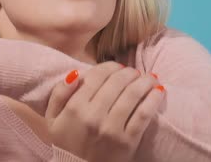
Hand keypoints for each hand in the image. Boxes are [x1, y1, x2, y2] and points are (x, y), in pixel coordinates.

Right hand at [45, 62, 164, 161]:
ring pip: (133, 94)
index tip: (118, 67)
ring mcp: (111, 129)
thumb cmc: (68, 144)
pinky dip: (153, 99)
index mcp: (75, 108)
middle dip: (129, 72)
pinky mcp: (127, 141)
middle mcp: (93, 116)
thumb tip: (77, 73)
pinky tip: (159, 91)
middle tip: (134, 72)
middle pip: (117, 81)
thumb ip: (59, 94)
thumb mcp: (52, 120)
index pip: (97, 75)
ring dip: (144, 81)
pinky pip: (144, 114)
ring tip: (149, 78)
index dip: (111, 66)